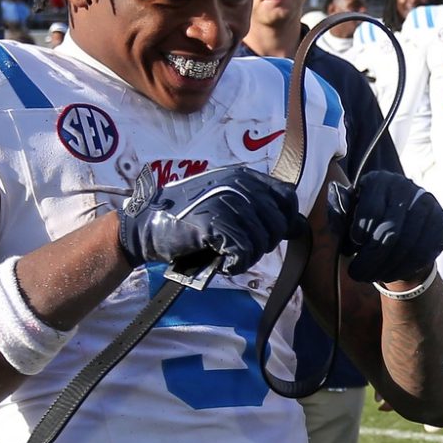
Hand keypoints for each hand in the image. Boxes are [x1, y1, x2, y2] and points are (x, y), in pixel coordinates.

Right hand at [116, 164, 297, 274]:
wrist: (147, 224)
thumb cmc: (188, 217)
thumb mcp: (225, 200)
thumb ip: (257, 206)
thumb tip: (296, 225)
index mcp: (244, 177)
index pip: (287, 197)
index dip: (284, 221)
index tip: (266, 234)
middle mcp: (239, 185)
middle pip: (277, 225)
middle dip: (262, 245)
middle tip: (238, 249)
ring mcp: (227, 202)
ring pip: (260, 243)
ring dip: (245, 258)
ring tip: (226, 256)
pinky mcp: (215, 223)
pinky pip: (243, 253)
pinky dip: (234, 265)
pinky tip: (221, 263)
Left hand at [327, 171, 442, 284]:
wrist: (401, 221)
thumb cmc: (368, 219)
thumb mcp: (352, 212)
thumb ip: (342, 216)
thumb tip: (337, 222)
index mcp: (379, 181)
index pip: (372, 209)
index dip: (360, 233)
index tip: (351, 249)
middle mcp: (405, 187)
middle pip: (390, 231)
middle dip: (371, 259)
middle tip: (356, 274)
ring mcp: (426, 204)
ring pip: (408, 245)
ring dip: (387, 268)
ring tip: (372, 277)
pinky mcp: (440, 222)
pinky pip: (424, 252)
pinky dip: (405, 269)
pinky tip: (391, 274)